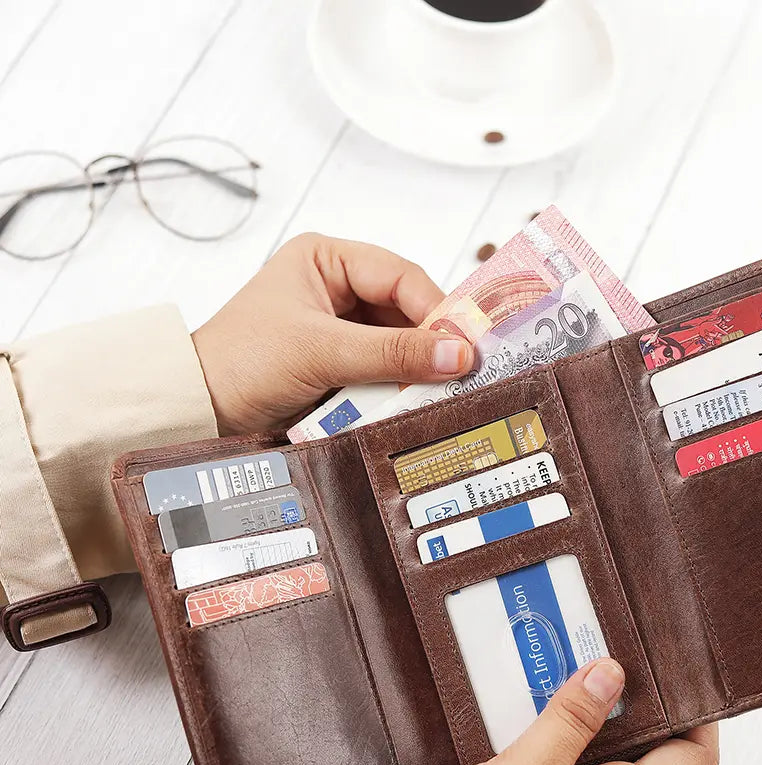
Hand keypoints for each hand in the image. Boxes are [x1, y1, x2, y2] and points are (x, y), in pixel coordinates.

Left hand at [192, 233, 473, 434]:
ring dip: (413, 372)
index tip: (462, 346)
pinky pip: (384, 372)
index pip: (400, 277)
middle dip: (427, 345)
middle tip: (457, 374)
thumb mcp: (321, 351)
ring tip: (434, 393)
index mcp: (327, 260)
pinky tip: (408, 403)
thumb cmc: (243, 361)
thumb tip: (458, 355)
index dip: (435, 311)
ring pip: (399, 345)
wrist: (201, 409)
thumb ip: (392, 354)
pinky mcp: (342, 365)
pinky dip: (397, 389)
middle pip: (406, 312)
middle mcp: (338, 288)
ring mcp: (342, 329)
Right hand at [359, 658, 718, 764]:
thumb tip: (611, 675)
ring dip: (587, 706)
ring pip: (596, 747)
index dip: (700, 715)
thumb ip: (570, 724)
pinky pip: (558, 755)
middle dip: (636, 697)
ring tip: (569, 659)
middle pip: (647, 748)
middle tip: (616, 647)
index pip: (691, 762)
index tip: (683, 668)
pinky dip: (551, 722)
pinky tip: (526, 697)